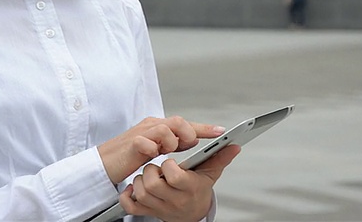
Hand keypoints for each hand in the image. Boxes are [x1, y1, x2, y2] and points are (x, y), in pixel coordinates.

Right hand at [98, 116, 225, 183]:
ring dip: (171, 142)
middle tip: (186, 146)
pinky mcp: (130, 143)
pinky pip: (145, 141)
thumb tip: (192, 141)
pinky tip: (152, 156)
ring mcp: (141, 132)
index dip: (203, 128)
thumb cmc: (130, 155)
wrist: (105, 161)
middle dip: (188, 134)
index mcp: (159, 126)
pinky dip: (152, 149)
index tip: (221, 132)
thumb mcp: (157, 148)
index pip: (185, 123)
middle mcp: (152, 125)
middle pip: (178, 121)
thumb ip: (173, 143)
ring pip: (165, 128)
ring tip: (165, 152)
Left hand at [119, 145, 240, 220]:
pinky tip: (134, 188)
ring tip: (148, 175)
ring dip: (140, 180)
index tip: (170, 161)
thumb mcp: (209, 174)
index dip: (169, 166)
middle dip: (151, 170)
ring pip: (141, 192)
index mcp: (189, 189)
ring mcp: (159, 207)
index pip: (174, 176)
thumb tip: (233, 146)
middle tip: (156, 167)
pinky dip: (128, 197)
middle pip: (153, 184)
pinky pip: (131, 206)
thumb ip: (219, 158)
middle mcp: (174, 200)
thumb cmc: (198, 191)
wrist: (192, 215)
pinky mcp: (148, 212)